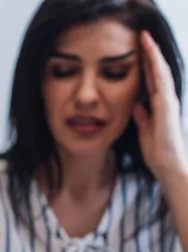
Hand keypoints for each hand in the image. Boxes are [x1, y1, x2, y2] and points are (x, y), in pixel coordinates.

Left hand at [133, 30, 187, 178]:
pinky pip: (161, 81)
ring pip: (160, 71)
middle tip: (141, 36)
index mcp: (157, 104)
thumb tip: (136, 105)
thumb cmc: (156, 149)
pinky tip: (151, 55)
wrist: (166, 164)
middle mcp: (164, 99)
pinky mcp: (167, 104)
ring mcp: (167, 100)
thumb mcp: (144, 128)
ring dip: (152, 54)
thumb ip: (142, 116)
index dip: (144, 65)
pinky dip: (156, 67)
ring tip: (145, 38)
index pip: (150, 80)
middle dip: (148, 54)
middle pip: (155, 71)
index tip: (136, 50)